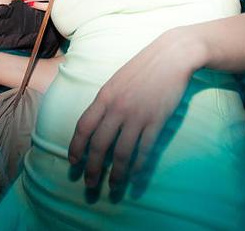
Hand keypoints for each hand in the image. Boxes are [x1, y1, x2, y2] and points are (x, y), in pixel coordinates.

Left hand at [68, 31, 192, 192]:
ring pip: (121, 152)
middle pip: (99, 145)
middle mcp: (117, 108)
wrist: (171, 56)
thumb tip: (97, 122)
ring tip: (113, 187)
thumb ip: (106, 100)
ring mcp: (137, 115)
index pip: (84, 126)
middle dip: (92, 168)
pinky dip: (138, 166)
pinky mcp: (156, 121)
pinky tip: (135, 176)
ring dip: (116, 174)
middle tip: (90, 185)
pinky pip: (144, 149)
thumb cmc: (144, 66)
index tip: (73, 162)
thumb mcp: (117, 80)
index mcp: (105, 95)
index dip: (76, 147)